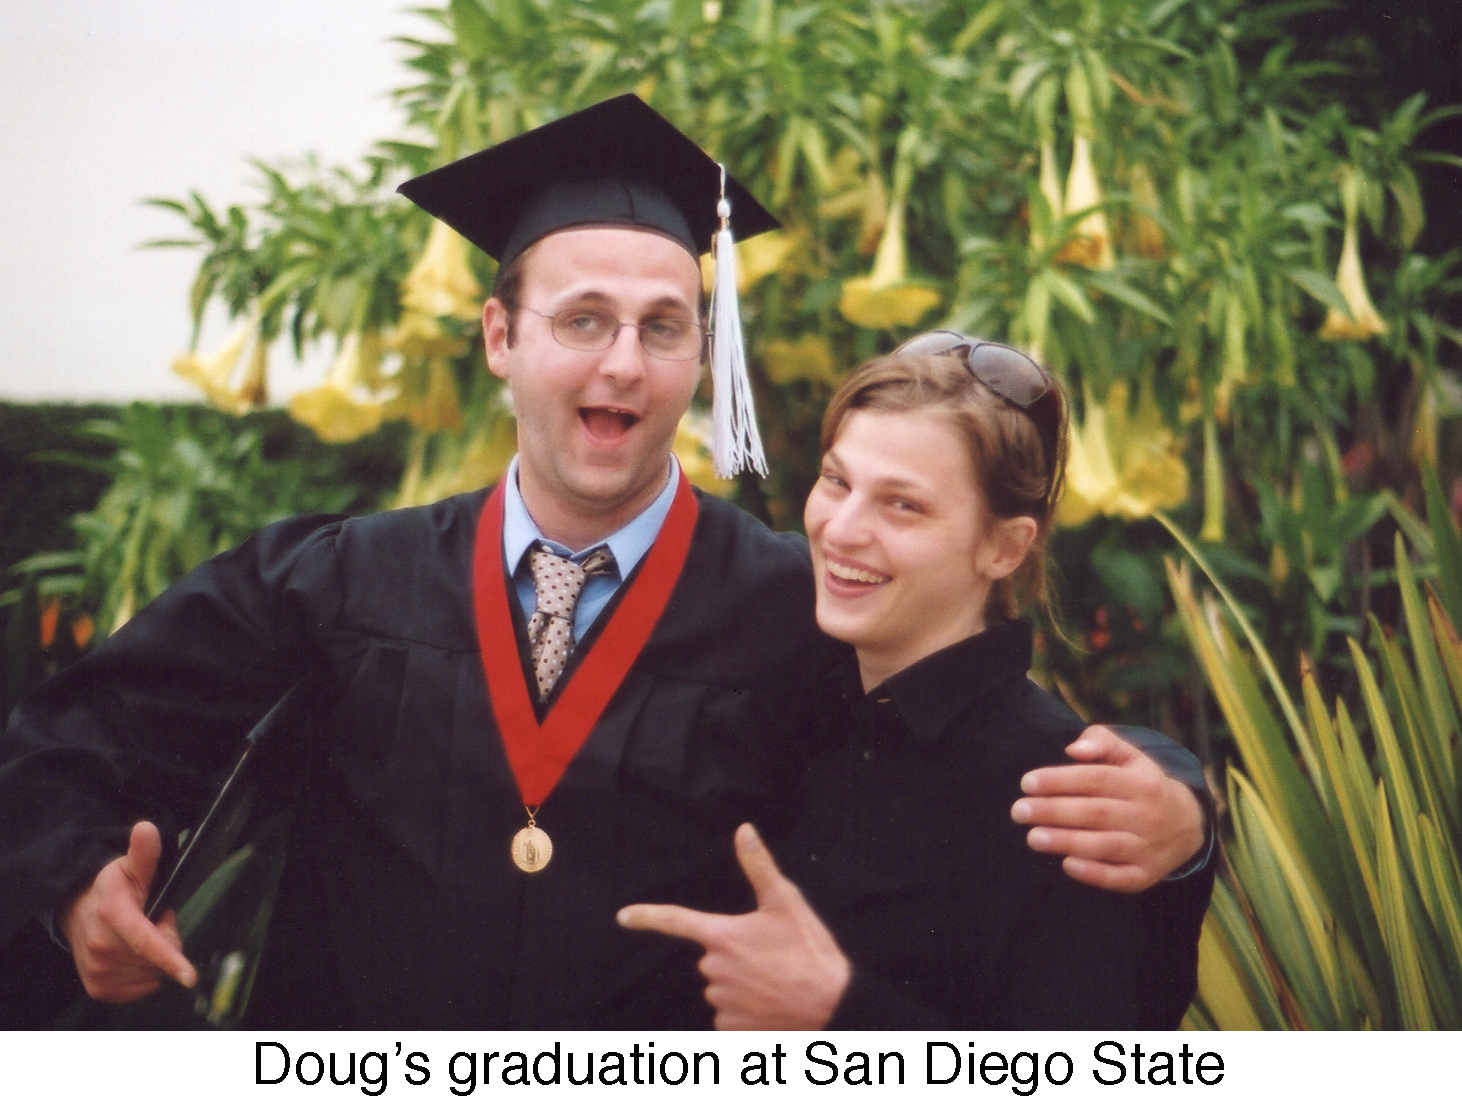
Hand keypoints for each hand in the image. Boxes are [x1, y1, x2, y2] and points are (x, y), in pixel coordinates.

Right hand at [59, 820, 197, 1001]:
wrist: (76, 911)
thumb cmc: (112, 888)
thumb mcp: (130, 867)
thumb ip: (144, 853)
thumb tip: (147, 829)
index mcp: (114, 915)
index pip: (146, 941)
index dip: (170, 959)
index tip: (190, 977)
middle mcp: (101, 947)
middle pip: (158, 957)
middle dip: (165, 939)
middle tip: (151, 919)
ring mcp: (98, 971)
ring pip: (152, 974)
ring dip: (153, 958)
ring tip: (138, 935)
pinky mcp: (98, 988)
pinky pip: (142, 988)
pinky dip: (144, 974)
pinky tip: (132, 955)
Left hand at [618, 823, 849, 1029]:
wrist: (834, 1007)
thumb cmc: (810, 951)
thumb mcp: (787, 902)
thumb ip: (759, 866)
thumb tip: (743, 830)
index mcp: (723, 937)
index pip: (675, 921)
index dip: (646, 916)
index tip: (623, 916)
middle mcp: (715, 971)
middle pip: (713, 957)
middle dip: (735, 956)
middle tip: (771, 956)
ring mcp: (722, 1003)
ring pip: (722, 988)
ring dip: (742, 985)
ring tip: (777, 982)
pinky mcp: (731, 1030)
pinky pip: (729, 1016)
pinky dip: (747, 1011)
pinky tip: (772, 1005)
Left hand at [1011, 726, 1204, 892]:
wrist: (1189, 824)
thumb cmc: (1144, 783)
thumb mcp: (1131, 756)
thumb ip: (1102, 741)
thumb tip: (1073, 749)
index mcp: (1141, 783)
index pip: (1096, 779)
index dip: (1060, 780)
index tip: (1027, 783)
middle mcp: (1148, 816)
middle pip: (1096, 813)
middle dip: (1054, 811)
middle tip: (1019, 811)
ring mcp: (1149, 848)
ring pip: (1105, 846)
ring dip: (1066, 842)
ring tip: (1032, 837)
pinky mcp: (1147, 875)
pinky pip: (1121, 878)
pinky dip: (1095, 874)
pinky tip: (1067, 865)